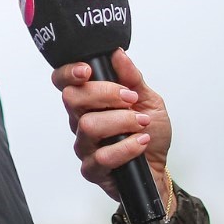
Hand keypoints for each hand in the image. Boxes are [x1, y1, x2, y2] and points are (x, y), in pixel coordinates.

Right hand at [51, 49, 172, 205]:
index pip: (63, 82)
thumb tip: (117, 54)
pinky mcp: (92, 170)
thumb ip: (132, 77)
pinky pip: (101, 157)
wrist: (160, 167)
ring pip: (88, 125)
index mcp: (89, 101)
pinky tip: (140, 143)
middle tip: (130, 99)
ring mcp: (84, 146)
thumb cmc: (150, 133)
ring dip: (121, 121)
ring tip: (141, 124)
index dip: (68, 73)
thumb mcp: (149, 99)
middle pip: (72, 98)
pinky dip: (126, 147)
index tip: (87, 70)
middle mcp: (81, 121)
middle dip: (105, 93)